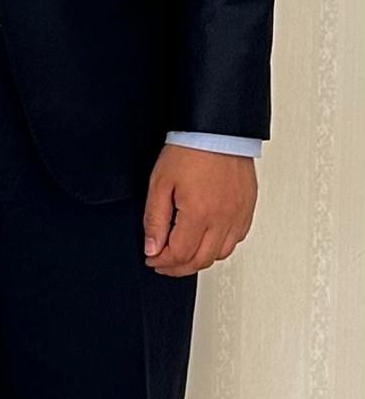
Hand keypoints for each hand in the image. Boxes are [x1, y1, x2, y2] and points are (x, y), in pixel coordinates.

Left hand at [142, 143, 257, 275]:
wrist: (216, 130)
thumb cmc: (189, 149)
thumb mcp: (160, 182)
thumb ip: (155, 219)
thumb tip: (152, 248)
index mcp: (199, 214)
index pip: (180, 254)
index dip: (162, 261)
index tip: (151, 259)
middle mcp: (222, 220)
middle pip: (200, 261)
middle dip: (178, 268)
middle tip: (163, 264)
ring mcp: (238, 217)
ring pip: (220, 255)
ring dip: (199, 260)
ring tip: (182, 254)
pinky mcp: (247, 210)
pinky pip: (235, 241)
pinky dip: (219, 247)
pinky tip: (207, 240)